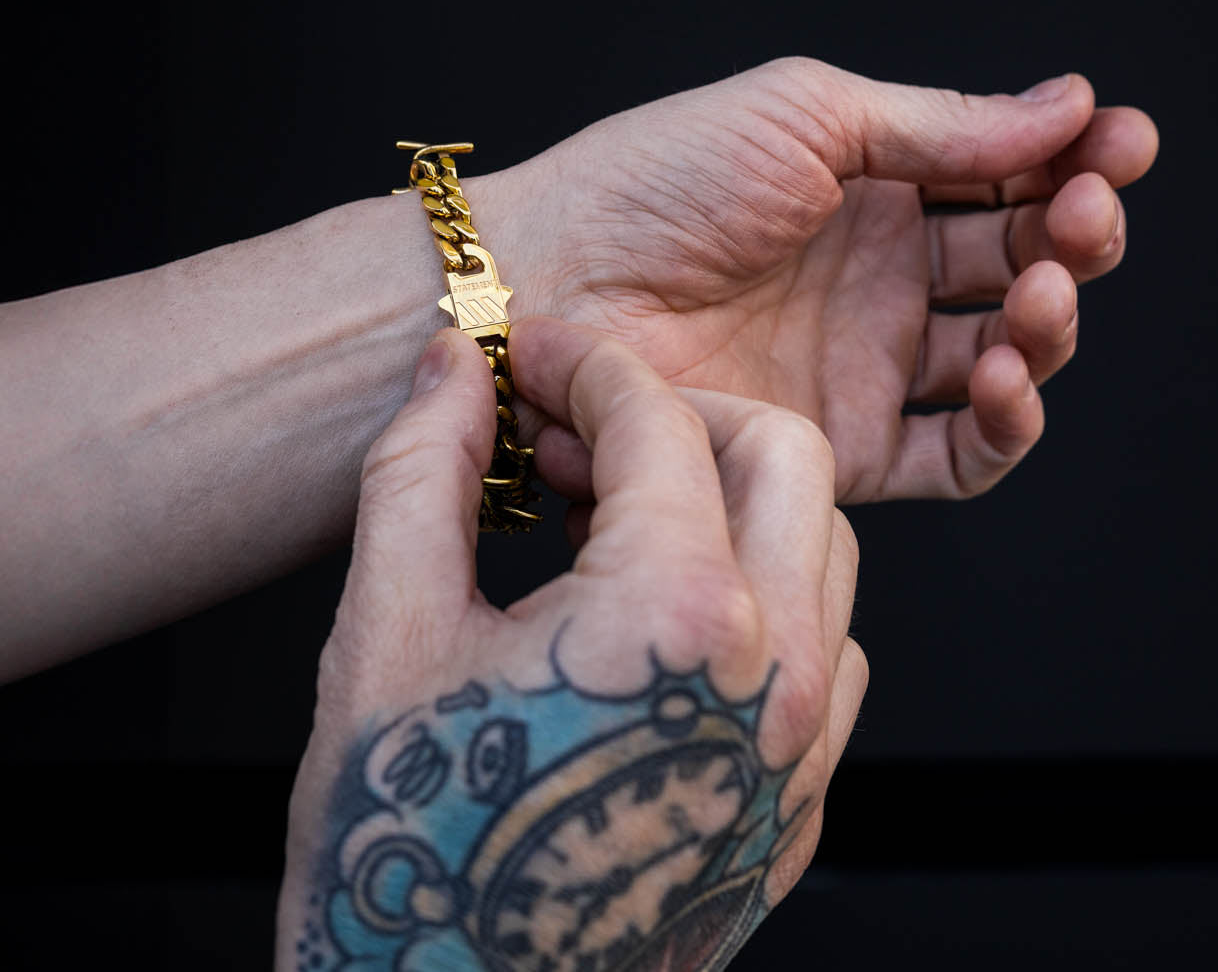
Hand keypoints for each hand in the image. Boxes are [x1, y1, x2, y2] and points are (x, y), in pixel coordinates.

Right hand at [278, 320, 863, 970]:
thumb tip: (453, 366)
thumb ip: (426, 470)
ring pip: (824, 548)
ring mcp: (803, 757)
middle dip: (682, 412)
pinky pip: (828, 651)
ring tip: (610, 519)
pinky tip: (658, 613)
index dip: (581, 364)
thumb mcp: (388, 632)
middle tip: (584, 432)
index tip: (527, 361)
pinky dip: (759, 592)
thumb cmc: (404, 855)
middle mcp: (776, 682)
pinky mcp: (799, 812)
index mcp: (676, 620)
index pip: (659, 421)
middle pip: (785, 455)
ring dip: (726, 499)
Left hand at [476, 57, 1157, 501]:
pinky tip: (1004, 374)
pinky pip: (956, 455)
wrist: (552, 282)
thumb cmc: (652, 182)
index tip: (1116, 142)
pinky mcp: (839, 444)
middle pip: (1016, 266)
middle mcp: (875, 278)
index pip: (1004, 177)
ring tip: (1035, 292)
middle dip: (1072, 237)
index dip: (1070, 162)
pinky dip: (1005, 424)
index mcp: (869, 187)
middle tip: (1079, 216)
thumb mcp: (804, 117)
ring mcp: (861, 363)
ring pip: (1003, 360)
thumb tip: (1066, 103)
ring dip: (1047, 326)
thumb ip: (939, 126)